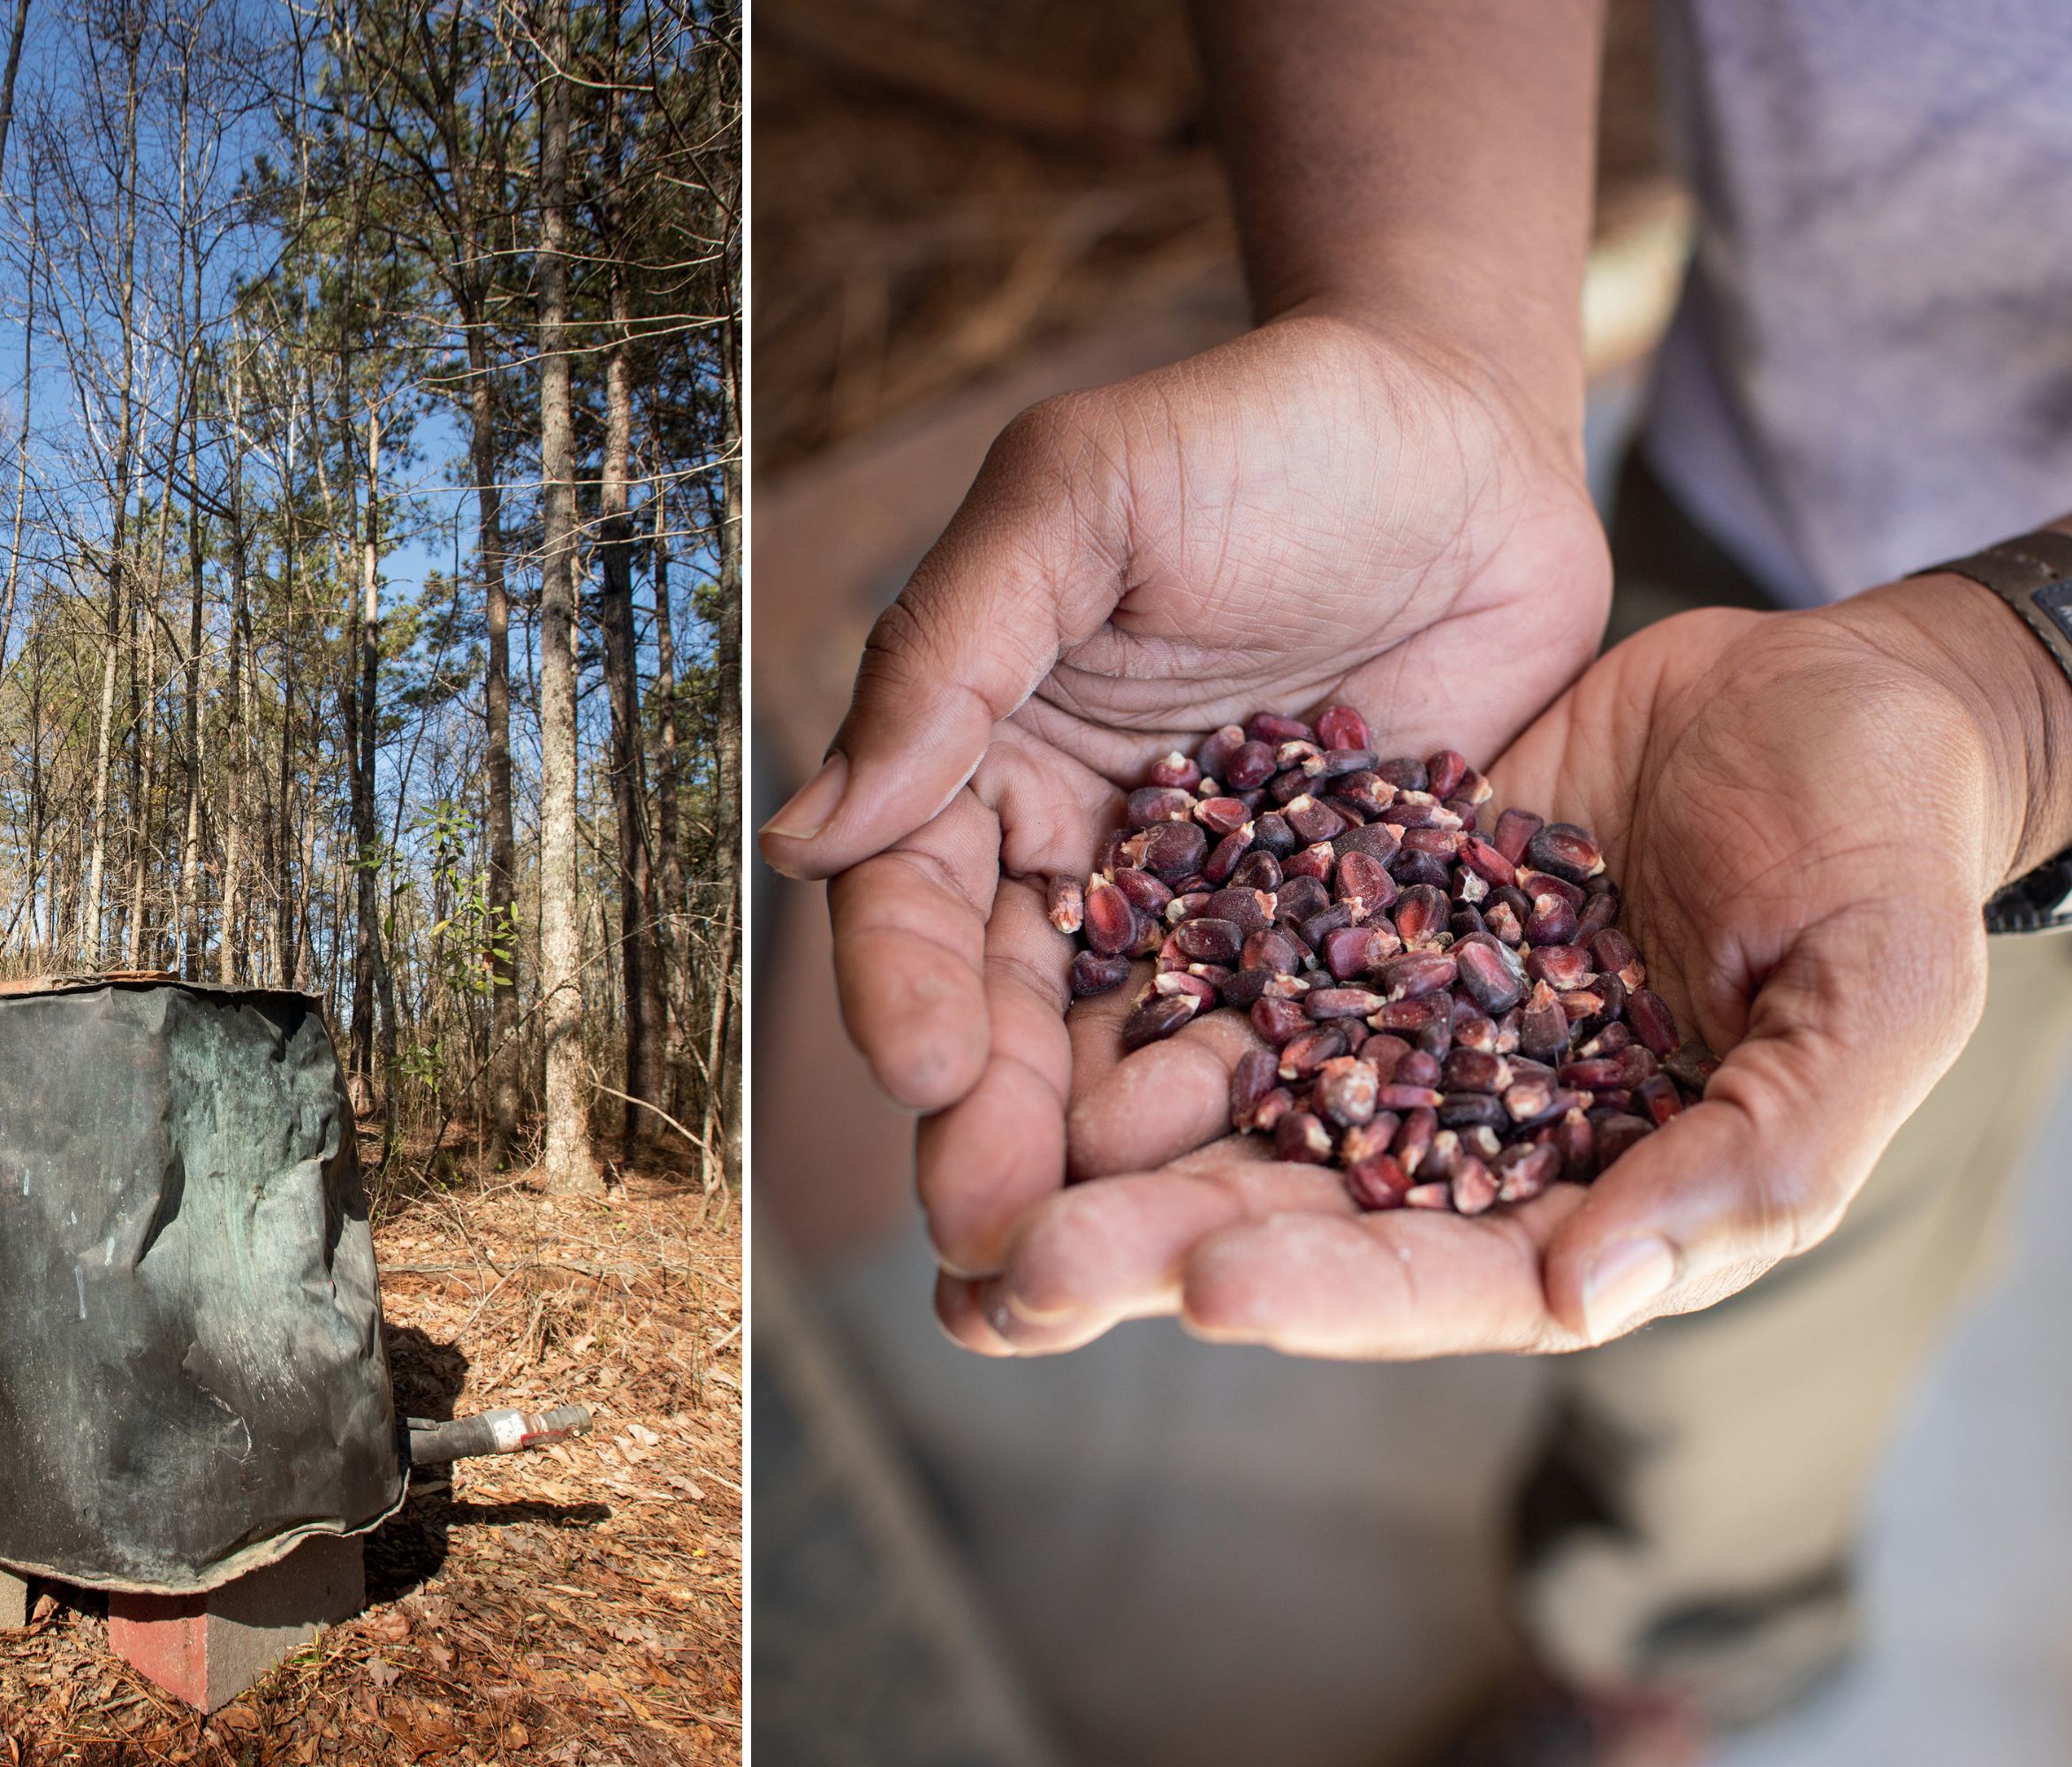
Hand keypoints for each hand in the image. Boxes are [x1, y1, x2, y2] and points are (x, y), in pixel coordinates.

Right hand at [757, 312, 1608, 1277]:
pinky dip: (1266, 1122)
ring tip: (1105, 1255)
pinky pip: (1291, 1048)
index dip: (906, 989)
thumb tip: (801, 834)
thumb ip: (949, 654)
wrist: (1468, 431)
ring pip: (1132, 1060)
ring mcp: (1209, 915)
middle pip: (1010, 1016)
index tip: (922, 1067)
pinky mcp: (1338, 944)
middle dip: (991, 1126)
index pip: (913, 902)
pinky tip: (1260, 1195)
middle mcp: (1080, 860)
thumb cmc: (1257, 432)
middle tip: (992, 1233)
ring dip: (1110, 1163)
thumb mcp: (1080, 498)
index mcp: (984, 762)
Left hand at [947, 573, 2071, 1357]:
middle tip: (1013, 1268)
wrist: (1827, 688)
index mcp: (1592, 1196)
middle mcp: (1461, 1136)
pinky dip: (1121, 1006)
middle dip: (1152, 1249)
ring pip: (1222, 1110)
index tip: (1206, 1285)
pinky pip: (1216, 967)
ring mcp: (1390, 1027)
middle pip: (1291, 1219)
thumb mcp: (1869, 992)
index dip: (1328, 1291)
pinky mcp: (1339, 918)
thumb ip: (1760, 1149)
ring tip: (960, 1189)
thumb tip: (1585, 1290)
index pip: (1440, 1275)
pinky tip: (1014, 1022)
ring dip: (1094, 1155)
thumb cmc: (1882, 845)